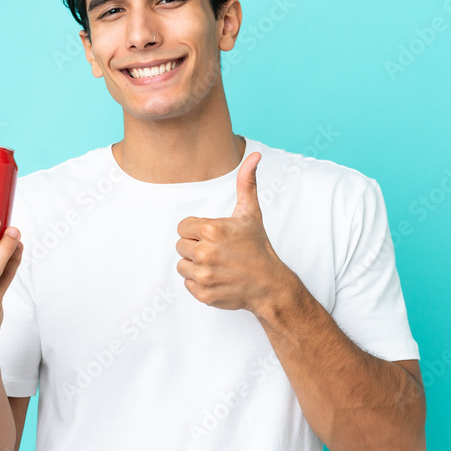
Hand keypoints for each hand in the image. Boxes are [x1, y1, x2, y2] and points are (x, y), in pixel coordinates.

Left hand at [175, 152, 290, 315]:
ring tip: (217, 265)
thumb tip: (254, 156)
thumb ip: (246, 182)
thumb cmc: (257, 248)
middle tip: (218, 252)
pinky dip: (199, 283)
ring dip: (196, 265)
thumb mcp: (250, 213)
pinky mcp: (203, 294)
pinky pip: (187, 284)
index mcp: (211, 230)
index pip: (183, 228)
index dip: (197, 231)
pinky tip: (217, 278)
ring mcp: (204, 275)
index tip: (214, 237)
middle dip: (196, 248)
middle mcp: (205, 253)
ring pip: (182, 265)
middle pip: (181, 246)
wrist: (269, 284)